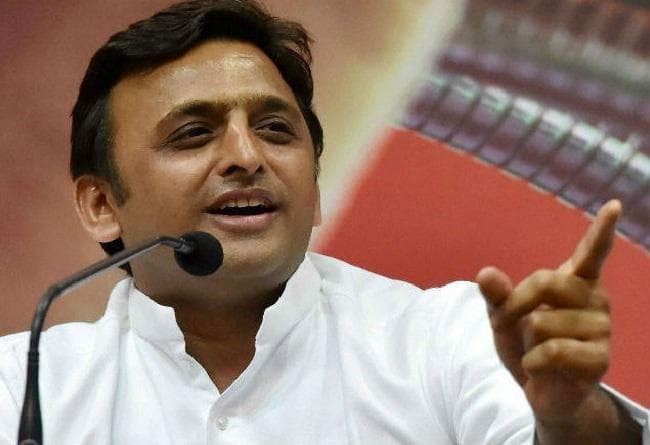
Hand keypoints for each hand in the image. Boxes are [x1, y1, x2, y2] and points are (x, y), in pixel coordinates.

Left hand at [476, 200, 620, 423]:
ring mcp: (601, 329)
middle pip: (545, 281)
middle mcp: (595, 299)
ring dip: (526, 341)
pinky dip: (533, 363)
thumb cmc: (525, 344)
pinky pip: (552, 352)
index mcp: (575, 282)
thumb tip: (485, 273)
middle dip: (515, 304)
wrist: (539, 390)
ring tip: (538, 352)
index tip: (613, 205)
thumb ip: (497, 296)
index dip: (601, 230)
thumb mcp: (503, 317)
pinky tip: (542, 369)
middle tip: (511, 324)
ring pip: (542, 322)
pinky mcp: (600, 359)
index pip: (591, 253)